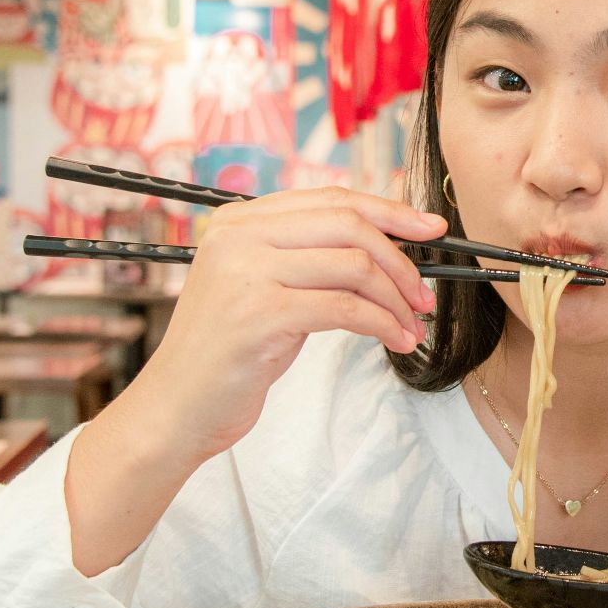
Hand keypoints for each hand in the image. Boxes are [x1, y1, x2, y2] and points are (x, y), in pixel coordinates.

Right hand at [64, 187, 445, 574]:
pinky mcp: (260, 314)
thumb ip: (306, 258)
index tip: (431, 227)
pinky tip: (397, 342)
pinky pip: (346, 308)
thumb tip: (384, 245)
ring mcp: (247, 273)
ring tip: (411, 326)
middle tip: (425, 294)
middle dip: (400, 258)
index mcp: (239, 221)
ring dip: (395, 299)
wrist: (176, 408)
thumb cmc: (228, 354)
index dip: (389, 210)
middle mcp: (238, 237)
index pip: (331, 199)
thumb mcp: (263, 290)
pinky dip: (383, 325)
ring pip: (353, 266)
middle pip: (348, 224)